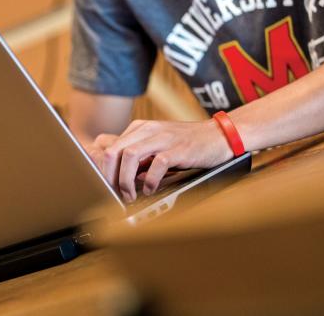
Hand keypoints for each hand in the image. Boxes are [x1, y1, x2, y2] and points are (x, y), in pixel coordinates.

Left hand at [87, 119, 232, 201]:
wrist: (218, 136)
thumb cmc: (187, 143)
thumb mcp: (158, 145)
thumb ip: (140, 157)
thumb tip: (121, 177)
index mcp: (140, 128)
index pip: (111, 147)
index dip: (105, 170)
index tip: (106, 187)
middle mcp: (149, 130)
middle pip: (115, 150)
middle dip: (110, 176)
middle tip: (114, 193)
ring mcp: (164, 138)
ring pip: (131, 155)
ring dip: (126, 180)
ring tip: (131, 195)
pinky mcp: (179, 149)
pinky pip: (157, 164)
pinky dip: (150, 180)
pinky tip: (151, 190)